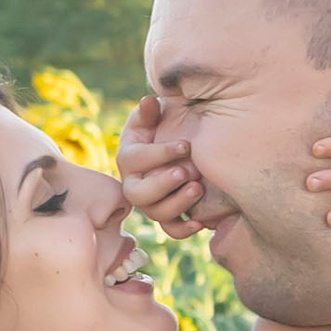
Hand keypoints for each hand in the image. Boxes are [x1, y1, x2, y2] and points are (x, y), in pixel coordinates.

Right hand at [120, 92, 207, 239]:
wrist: (181, 147)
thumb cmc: (165, 127)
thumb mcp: (157, 116)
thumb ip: (151, 111)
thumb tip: (149, 101)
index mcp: (129, 157)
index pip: (135, 159)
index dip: (159, 153)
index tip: (186, 145)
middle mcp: (134, 184)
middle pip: (137, 194)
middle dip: (163, 183)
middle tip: (188, 171)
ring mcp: (151, 203)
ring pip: (156, 214)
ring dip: (178, 203)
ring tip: (199, 188)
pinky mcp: (168, 216)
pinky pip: (172, 230)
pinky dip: (186, 229)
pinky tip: (202, 221)